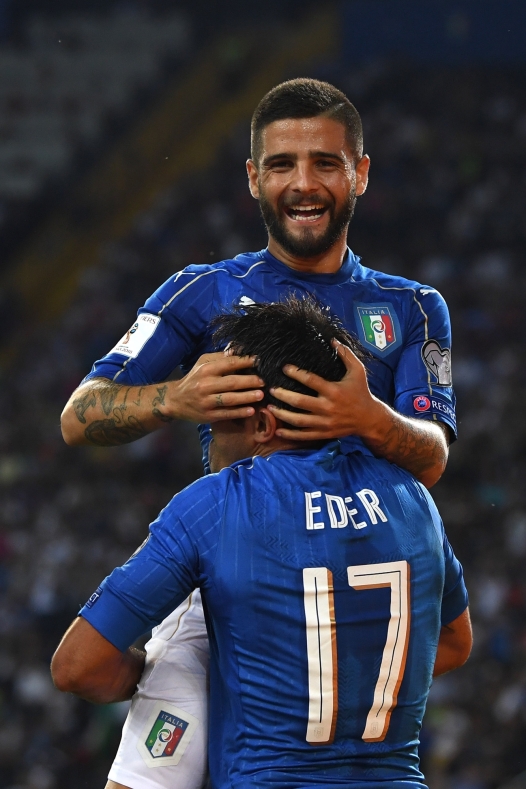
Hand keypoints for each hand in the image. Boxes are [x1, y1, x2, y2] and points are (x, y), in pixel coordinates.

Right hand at [169, 352, 264, 422]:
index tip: (260, 361)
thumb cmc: (194, 378)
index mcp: (207, 369)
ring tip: (261, 395)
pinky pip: (226, 413)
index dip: (246, 362)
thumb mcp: (203, 363)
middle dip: (250, 381)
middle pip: (232, 382)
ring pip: (230, 399)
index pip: (229, 363)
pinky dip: (239, 412)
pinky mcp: (208, 415)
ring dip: (247, 397)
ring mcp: (207, 401)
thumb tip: (238, 348)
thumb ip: (220, 357)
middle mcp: (206, 385)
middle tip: (264, 381)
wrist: (175, 400)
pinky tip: (251, 410)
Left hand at [268, 340, 382, 440]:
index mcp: (333, 391)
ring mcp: (325, 422)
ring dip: (282, 414)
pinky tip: (278, 430)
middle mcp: (328, 407)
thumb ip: (346, 355)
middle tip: (271, 389)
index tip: (284, 368)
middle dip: (283, 395)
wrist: (369, 419)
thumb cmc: (361, 392)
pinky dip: (290, 434)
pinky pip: (304, 435)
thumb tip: (333, 340)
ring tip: (269, 407)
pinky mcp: (324, 433)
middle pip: (300, 402)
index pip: (310, 380)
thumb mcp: (358, 371)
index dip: (296, 373)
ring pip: (298, 420)